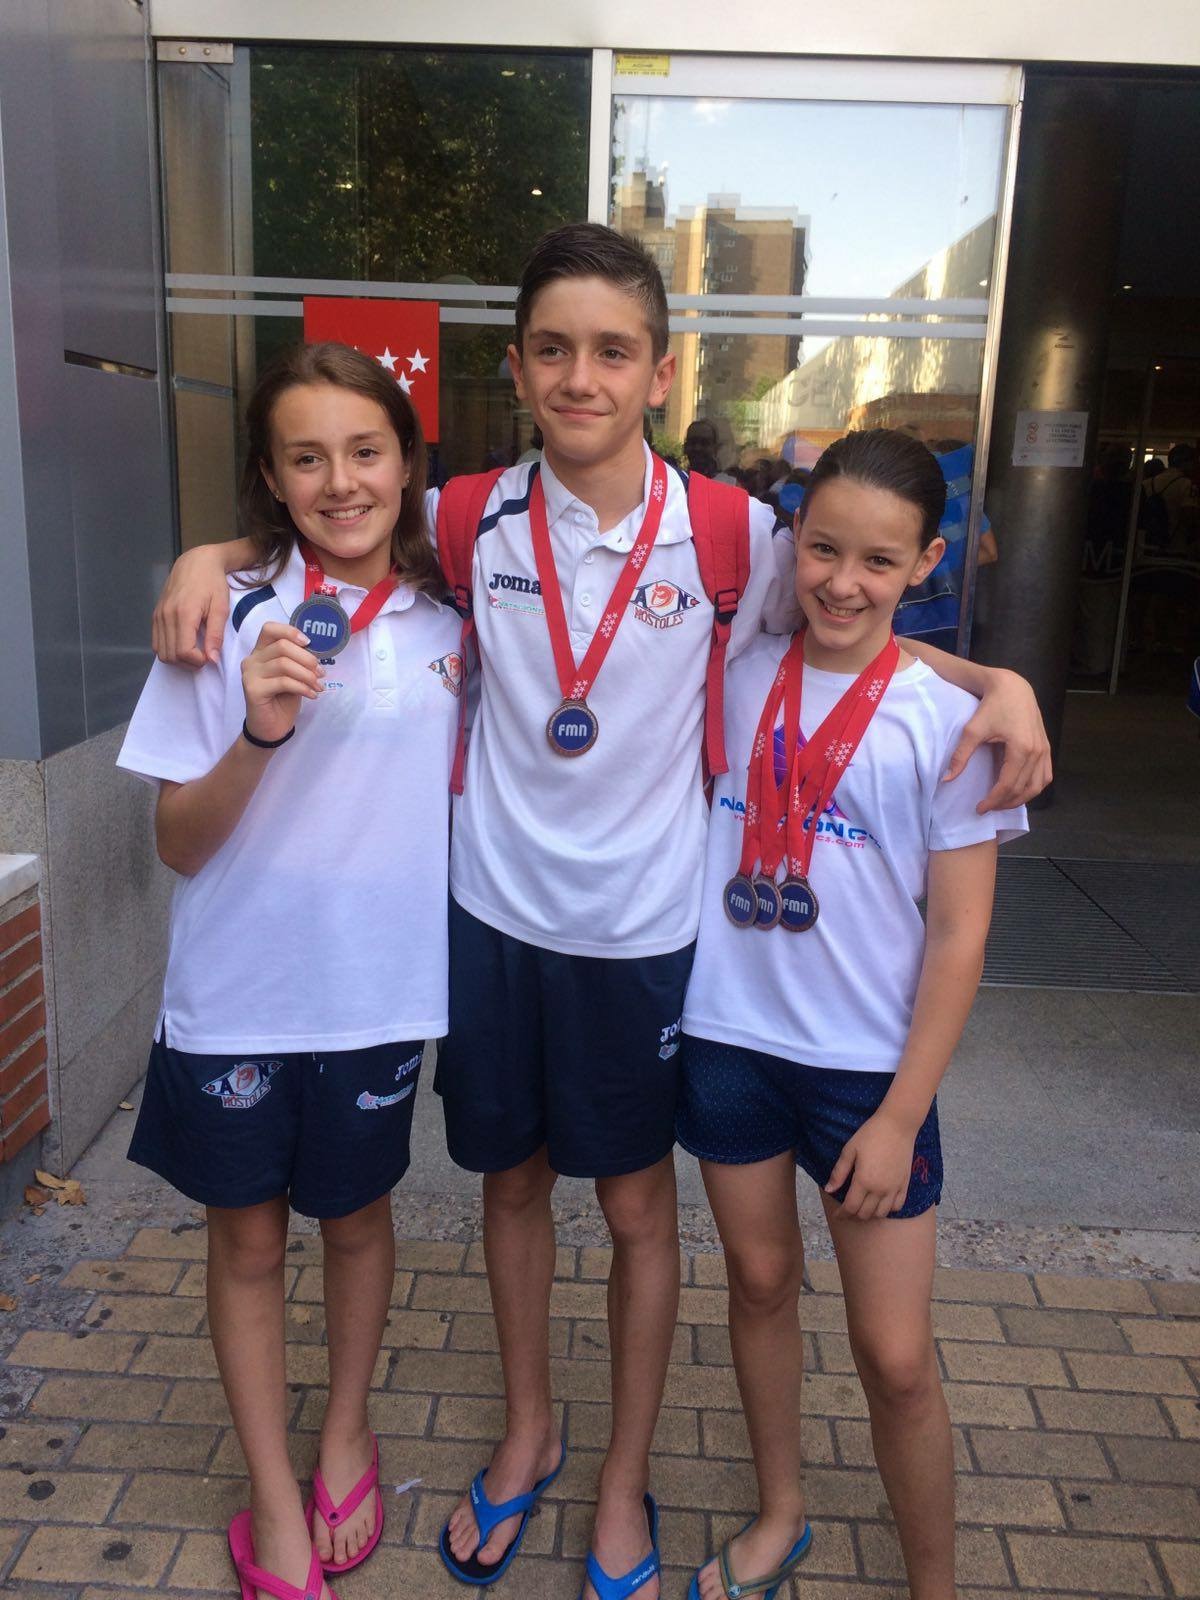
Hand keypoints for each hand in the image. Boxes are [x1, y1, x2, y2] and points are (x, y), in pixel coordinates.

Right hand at [151, 545, 234, 666]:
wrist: (196, 562)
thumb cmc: (213, 583)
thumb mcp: (221, 607)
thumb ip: (216, 634)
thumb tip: (212, 659)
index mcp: (184, 614)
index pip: (183, 651)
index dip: (196, 661)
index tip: (209, 657)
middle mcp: (166, 616)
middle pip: (170, 655)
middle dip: (188, 663)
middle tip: (203, 657)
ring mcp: (158, 615)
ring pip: (161, 652)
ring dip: (177, 659)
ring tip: (194, 652)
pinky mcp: (155, 615)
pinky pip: (156, 642)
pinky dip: (168, 649)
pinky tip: (183, 644)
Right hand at [241, 623, 322, 744]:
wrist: (271, 728)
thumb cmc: (283, 699)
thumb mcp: (293, 675)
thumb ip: (297, 660)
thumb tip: (316, 650)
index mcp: (261, 651)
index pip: (270, 629)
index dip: (290, 631)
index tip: (309, 643)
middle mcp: (252, 659)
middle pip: (282, 646)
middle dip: (306, 658)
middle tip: (320, 673)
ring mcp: (250, 674)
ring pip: (283, 664)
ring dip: (307, 675)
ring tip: (318, 686)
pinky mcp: (253, 689)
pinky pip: (283, 682)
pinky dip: (302, 687)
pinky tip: (312, 695)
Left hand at [825, 1110, 917, 1219]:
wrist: (897, 1125)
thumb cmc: (870, 1134)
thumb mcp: (849, 1150)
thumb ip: (839, 1172)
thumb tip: (829, 1190)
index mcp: (863, 1180)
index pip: (851, 1207)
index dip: (842, 1213)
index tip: (837, 1214)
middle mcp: (880, 1189)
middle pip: (865, 1214)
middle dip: (854, 1215)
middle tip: (848, 1210)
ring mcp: (894, 1188)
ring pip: (881, 1213)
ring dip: (870, 1214)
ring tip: (863, 1207)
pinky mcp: (905, 1185)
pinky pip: (897, 1206)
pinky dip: (888, 1209)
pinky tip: (881, 1202)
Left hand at [943, 667, 1050, 811]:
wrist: (1012, 687)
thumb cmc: (991, 706)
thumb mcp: (972, 730)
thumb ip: (961, 756)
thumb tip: (947, 779)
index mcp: (1021, 749)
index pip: (1007, 785)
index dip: (993, 801)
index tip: (979, 808)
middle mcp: (1037, 752)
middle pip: (1022, 789)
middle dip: (1004, 803)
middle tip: (987, 807)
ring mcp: (1045, 750)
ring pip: (1037, 786)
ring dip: (1021, 799)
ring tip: (1002, 803)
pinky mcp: (1046, 747)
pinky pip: (1045, 775)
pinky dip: (1034, 787)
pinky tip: (1019, 790)